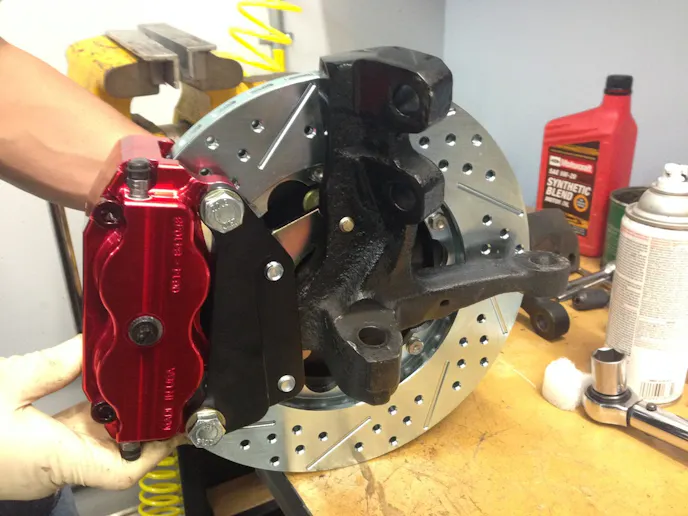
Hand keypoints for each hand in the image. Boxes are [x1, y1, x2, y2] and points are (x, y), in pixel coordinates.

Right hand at [0, 335, 183, 499]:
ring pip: (91, 444)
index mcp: (56, 460)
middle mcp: (53, 472)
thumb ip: (55, 365)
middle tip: (165, 397)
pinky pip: (69, 440)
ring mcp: (40, 468)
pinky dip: (87, 419)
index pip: (126, 469)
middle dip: (141, 423)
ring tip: (137, 389)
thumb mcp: (8, 384)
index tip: (178, 426)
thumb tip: (91, 344)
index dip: (158, 449)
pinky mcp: (28, 461)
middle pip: (115, 452)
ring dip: (114, 418)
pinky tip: (95, 394)